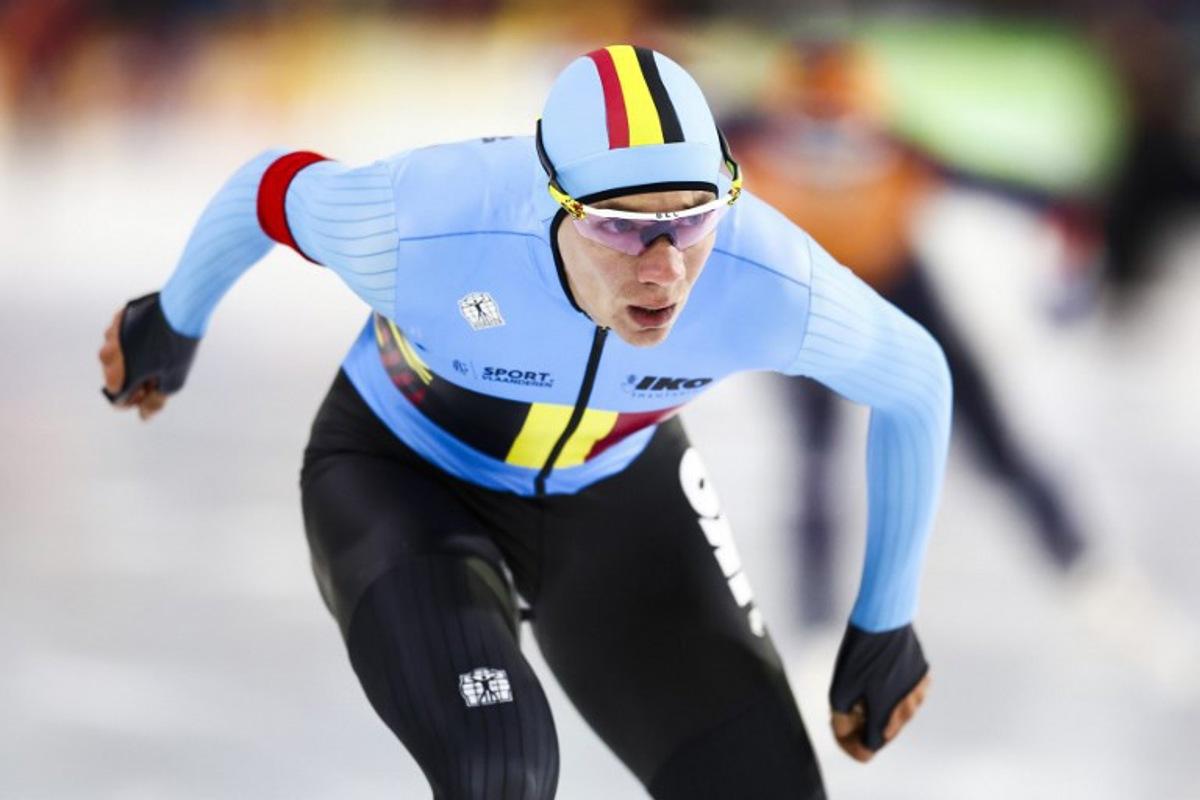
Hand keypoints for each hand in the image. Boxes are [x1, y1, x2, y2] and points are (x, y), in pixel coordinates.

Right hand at [100, 308, 168, 419]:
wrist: (181, 308)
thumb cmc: (177, 348)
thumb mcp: (172, 381)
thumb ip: (155, 401)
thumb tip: (143, 415)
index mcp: (117, 374)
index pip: (117, 398)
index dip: (135, 399)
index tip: (150, 390)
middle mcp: (108, 354)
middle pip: (113, 375)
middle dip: (132, 377)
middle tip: (156, 371)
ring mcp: (112, 333)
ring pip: (116, 353)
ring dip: (131, 358)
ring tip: (156, 353)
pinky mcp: (120, 317)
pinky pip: (122, 334)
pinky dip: (133, 339)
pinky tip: (152, 337)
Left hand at [828, 623, 929, 761]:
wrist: (885, 618)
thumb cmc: (861, 652)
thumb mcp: (840, 688)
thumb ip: (841, 718)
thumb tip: (843, 732)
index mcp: (886, 715)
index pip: (870, 747)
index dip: (851, 743)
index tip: (840, 729)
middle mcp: (907, 708)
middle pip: (884, 733)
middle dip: (864, 727)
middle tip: (848, 711)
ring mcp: (918, 691)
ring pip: (897, 714)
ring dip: (879, 711)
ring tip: (860, 694)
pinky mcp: (922, 675)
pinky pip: (907, 695)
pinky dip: (892, 695)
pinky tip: (878, 681)